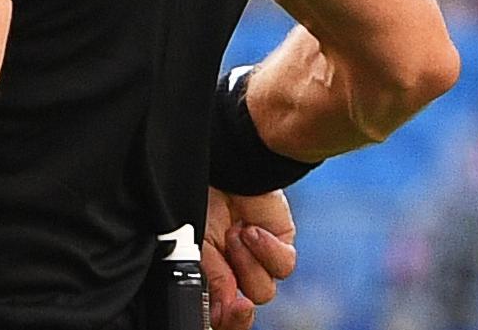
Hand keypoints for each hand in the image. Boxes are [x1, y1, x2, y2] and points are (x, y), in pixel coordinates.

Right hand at [202, 187, 296, 329]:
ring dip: (247, 264)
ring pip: (263, 290)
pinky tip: (251, 230)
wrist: (222, 163)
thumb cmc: (199, 196)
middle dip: (237, 305)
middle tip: (235, 300)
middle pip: (243, 310)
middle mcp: (232, 269)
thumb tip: (223, 308)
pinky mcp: (280, 244)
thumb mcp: (194, 240)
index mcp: (208, 270)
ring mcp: (257, 259)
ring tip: (234, 234)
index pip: (217, 310)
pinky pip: (283, 266)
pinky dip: (267, 250)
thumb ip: (210, 277)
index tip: (219, 314)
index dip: (221, 318)